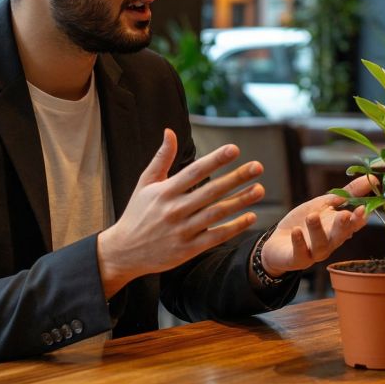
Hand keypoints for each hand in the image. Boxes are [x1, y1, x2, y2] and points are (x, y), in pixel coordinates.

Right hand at [97, 129, 263, 297]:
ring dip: (241, 201)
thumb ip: (161, 158)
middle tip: (258, 166)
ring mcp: (182, 231)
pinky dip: (234, 227)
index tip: (235, 149)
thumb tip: (170, 131)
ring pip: (217, 213)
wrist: (124, 252)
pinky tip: (250, 216)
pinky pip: (216, 236)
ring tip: (260, 189)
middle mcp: (175, 210)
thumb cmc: (137, 213)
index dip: (215, 160)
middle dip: (236, 178)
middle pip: (211, 191)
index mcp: (165, 191)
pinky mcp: (188, 249)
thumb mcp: (145, 183)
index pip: (195, 171)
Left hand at [258, 175, 372, 276]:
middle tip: (345, 215)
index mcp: (339, 229)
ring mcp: (314, 252)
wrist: (279, 242)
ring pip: (320, 246)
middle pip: (339, 237)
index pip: (353, 225)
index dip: (359, 219)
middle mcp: (330, 243)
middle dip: (343, 226)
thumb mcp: (327, 203)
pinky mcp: (297, 259)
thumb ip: (349, 193)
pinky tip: (296, 231)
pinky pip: (299, 253)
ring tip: (312, 217)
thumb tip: (374, 179)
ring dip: (318, 231)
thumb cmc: (306, 221)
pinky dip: (298, 242)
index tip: (363, 209)